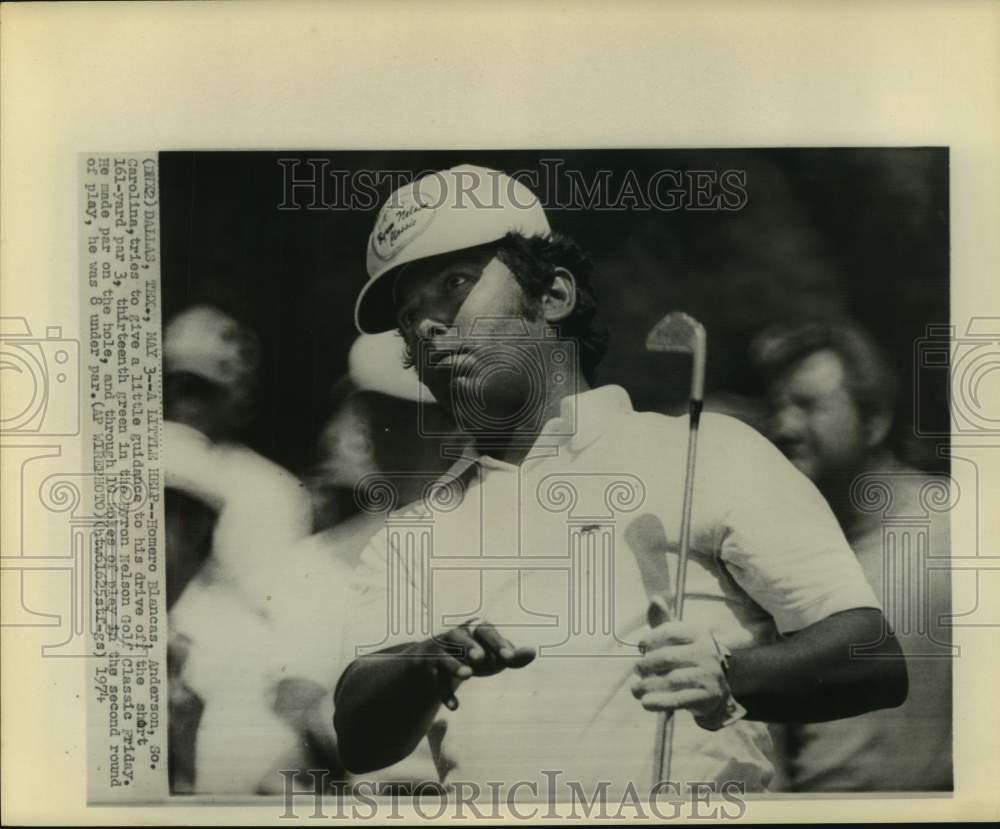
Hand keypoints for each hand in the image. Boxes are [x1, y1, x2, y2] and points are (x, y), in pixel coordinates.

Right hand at [416, 619, 535, 710]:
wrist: (436, 660)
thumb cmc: (473, 654)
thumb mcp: (493, 655)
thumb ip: (512, 656)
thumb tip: (533, 652)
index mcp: (474, 629)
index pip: (487, 633)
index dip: (498, 644)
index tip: (510, 657)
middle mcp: (454, 636)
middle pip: (461, 639)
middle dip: (470, 647)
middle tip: (480, 657)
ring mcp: (438, 651)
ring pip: (444, 658)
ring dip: (455, 666)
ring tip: (468, 675)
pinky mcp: (429, 669)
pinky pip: (436, 682)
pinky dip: (445, 694)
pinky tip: (455, 707)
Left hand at [630, 600, 739, 729]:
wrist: (715, 691)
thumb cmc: (688, 659)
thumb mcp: (678, 639)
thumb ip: (663, 621)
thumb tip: (655, 599)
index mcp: (699, 633)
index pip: (669, 633)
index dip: (650, 640)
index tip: (640, 647)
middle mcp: (707, 652)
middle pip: (666, 657)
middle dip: (646, 665)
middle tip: (637, 670)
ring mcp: (709, 675)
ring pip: (670, 680)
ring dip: (647, 685)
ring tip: (636, 689)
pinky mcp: (707, 697)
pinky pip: (677, 700)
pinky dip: (658, 702)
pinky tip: (645, 702)